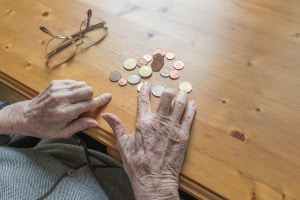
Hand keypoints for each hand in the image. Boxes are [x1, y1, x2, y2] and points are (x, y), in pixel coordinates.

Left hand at [0, 80, 110, 138]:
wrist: (25, 115)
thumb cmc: (44, 127)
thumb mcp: (61, 133)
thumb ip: (79, 127)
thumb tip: (95, 122)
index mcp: (63, 113)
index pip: (87, 104)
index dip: (99, 100)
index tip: (108, 96)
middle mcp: (60, 99)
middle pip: (86, 90)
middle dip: (90, 96)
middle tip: (85, 103)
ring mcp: (57, 89)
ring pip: (81, 84)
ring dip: (83, 91)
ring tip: (76, 100)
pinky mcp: (54, 83)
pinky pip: (74, 81)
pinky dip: (75, 88)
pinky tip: (69, 96)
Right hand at [102, 82, 196, 199]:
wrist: (154, 179)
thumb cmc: (137, 164)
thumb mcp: (123, 145)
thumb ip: (116, 127)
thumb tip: (106, 114)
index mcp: (143, 122)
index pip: (144, 101)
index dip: (145, 90)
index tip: (147, 84)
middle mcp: (159, 121)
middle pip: (166, 98)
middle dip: (168, 91)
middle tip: (169, 90)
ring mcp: (172, 127)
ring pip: (180, 104)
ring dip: (181, 96)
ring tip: (183, 91)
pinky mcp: (183, 135)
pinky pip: (189, 117)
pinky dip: (191, 108)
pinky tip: (192, 104)